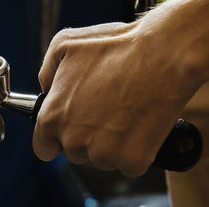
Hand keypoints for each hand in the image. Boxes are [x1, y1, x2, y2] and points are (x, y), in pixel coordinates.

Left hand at [33, 21, 201, 176]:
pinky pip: (129, 163)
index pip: (43, 148)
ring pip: (102, 159)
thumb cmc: (116, 47)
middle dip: (86, 136)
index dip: (55, 139)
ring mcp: (104, 155)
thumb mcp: (64, 45)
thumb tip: (46, 90)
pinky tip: (141, 123)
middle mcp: (74, 141)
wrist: (164, 54)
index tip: (68, 130)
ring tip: (125, 110)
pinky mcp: (133, 161)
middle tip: (106, 109)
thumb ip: (47, 73)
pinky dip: (136, 149)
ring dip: (111, 143)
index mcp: (52, 117)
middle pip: (75, 153)